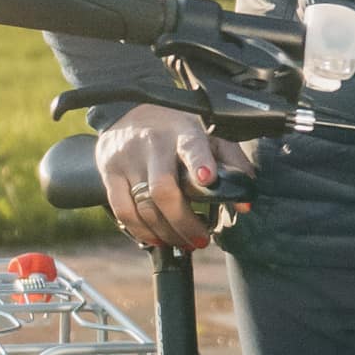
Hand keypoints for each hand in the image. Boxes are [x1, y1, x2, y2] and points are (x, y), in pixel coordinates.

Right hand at [91, 100, 243, 250]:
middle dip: (184, 222)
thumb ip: (232, 164)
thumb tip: (245, 204)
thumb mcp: (208, 136)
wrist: (130, 111)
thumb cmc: (177, 131)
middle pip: (164, 189)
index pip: (191, 146)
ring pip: (144, 205)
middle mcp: (153, 143)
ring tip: (183, 243)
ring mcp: (128, 158)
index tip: (207, 179)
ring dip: (166, 232)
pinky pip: (123, 210)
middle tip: (201, 240)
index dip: (199, 163)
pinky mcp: (109, 172)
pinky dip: (141, 231)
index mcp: (183, 132)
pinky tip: (156, 238)